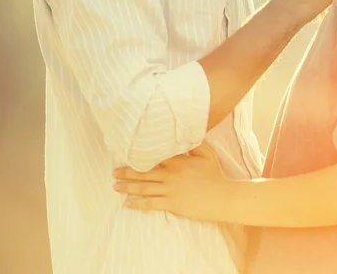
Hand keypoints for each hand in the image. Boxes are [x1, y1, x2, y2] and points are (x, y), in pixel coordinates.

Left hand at [113, 142, 229, 221]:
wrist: (222, 197)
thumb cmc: (215, 174)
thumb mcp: (207, 154)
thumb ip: (194, 143)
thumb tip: (185, 133)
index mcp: (178, 161)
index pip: (154, 155)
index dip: (140, 154)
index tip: (127, 153)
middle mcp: (171, 175)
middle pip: (144, 172)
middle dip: (127, 172)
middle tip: (114, 172)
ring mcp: (170, 190)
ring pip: (144, 188)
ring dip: (128, 187)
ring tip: (116, 187)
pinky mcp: (172, 204)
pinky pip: (151, 204)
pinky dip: (138, 203)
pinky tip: (128, 203)